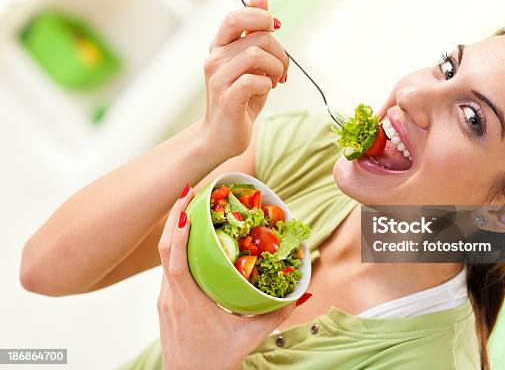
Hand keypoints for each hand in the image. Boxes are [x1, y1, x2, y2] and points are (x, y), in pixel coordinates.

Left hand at [157, 185, 295, 369]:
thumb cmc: (215, 361)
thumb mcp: (250, 338)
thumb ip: (276, 315)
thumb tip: (302, 293)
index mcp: (188, 301)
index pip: (175, 260)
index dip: (179, 231)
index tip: (187, 206)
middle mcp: (171, 296)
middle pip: (164, 249)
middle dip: (174, 216)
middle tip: (187, 191)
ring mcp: (165, 299)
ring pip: (163, 257)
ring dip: (173, 230)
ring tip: (189, 207)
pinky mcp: (165, 303)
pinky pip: (166, 268)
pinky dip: (175, 247)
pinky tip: (189, 240)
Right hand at [201, 0, 288, 158]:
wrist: (222, 136)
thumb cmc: (240, 99)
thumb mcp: (251, 62)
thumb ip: (255, 31)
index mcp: (220, 47)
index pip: (237, 17)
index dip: (261, 17)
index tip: (275, 30)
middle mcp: (215, 59)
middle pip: (258, 36)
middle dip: (280, 52)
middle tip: (281, 70)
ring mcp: (219, 78)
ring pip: (258, 55)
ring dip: (275, 68)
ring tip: (274, 81)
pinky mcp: (227, 97)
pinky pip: (255, 80)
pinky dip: (267, 85)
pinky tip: (265, 91)